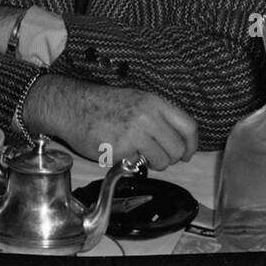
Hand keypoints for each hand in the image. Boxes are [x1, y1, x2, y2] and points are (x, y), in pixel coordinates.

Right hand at [24, 77, 197, 170]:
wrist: (73, 107)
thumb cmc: (103, 105)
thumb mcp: (136, 100)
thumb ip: (158, 117)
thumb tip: (178, 142)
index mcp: (154, 102)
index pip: (188, 126)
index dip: (191, 144)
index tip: (187, 153)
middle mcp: (149, 117)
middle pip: (177, 148)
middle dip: (170, 158)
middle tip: (156, 157)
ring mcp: (136, 133)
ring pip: (162, 161)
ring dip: (153, 163)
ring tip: (137, 154)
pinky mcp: (122, 149)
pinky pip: (138, 165)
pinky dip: (132, 164)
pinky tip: (120, 152)